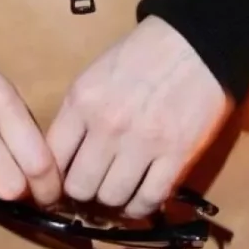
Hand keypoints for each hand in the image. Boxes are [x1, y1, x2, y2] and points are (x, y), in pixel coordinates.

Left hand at [47, 17, 229, 219]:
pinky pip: (149, 199)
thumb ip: (77, 115)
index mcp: (82, 101)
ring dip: (113, 201)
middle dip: (83, 193)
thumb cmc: (143, 55)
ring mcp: (143, 143)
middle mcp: (108, 126)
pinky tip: (140, 199)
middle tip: (93, 188)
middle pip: (80, 186)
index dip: (53, 179)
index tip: (61, 184)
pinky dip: (141, 206)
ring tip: (118, 191)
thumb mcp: (95, 76)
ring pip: (112, 198)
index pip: (51, 159)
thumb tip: (63, 159)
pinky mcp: (177, 156)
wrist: (197, 42)